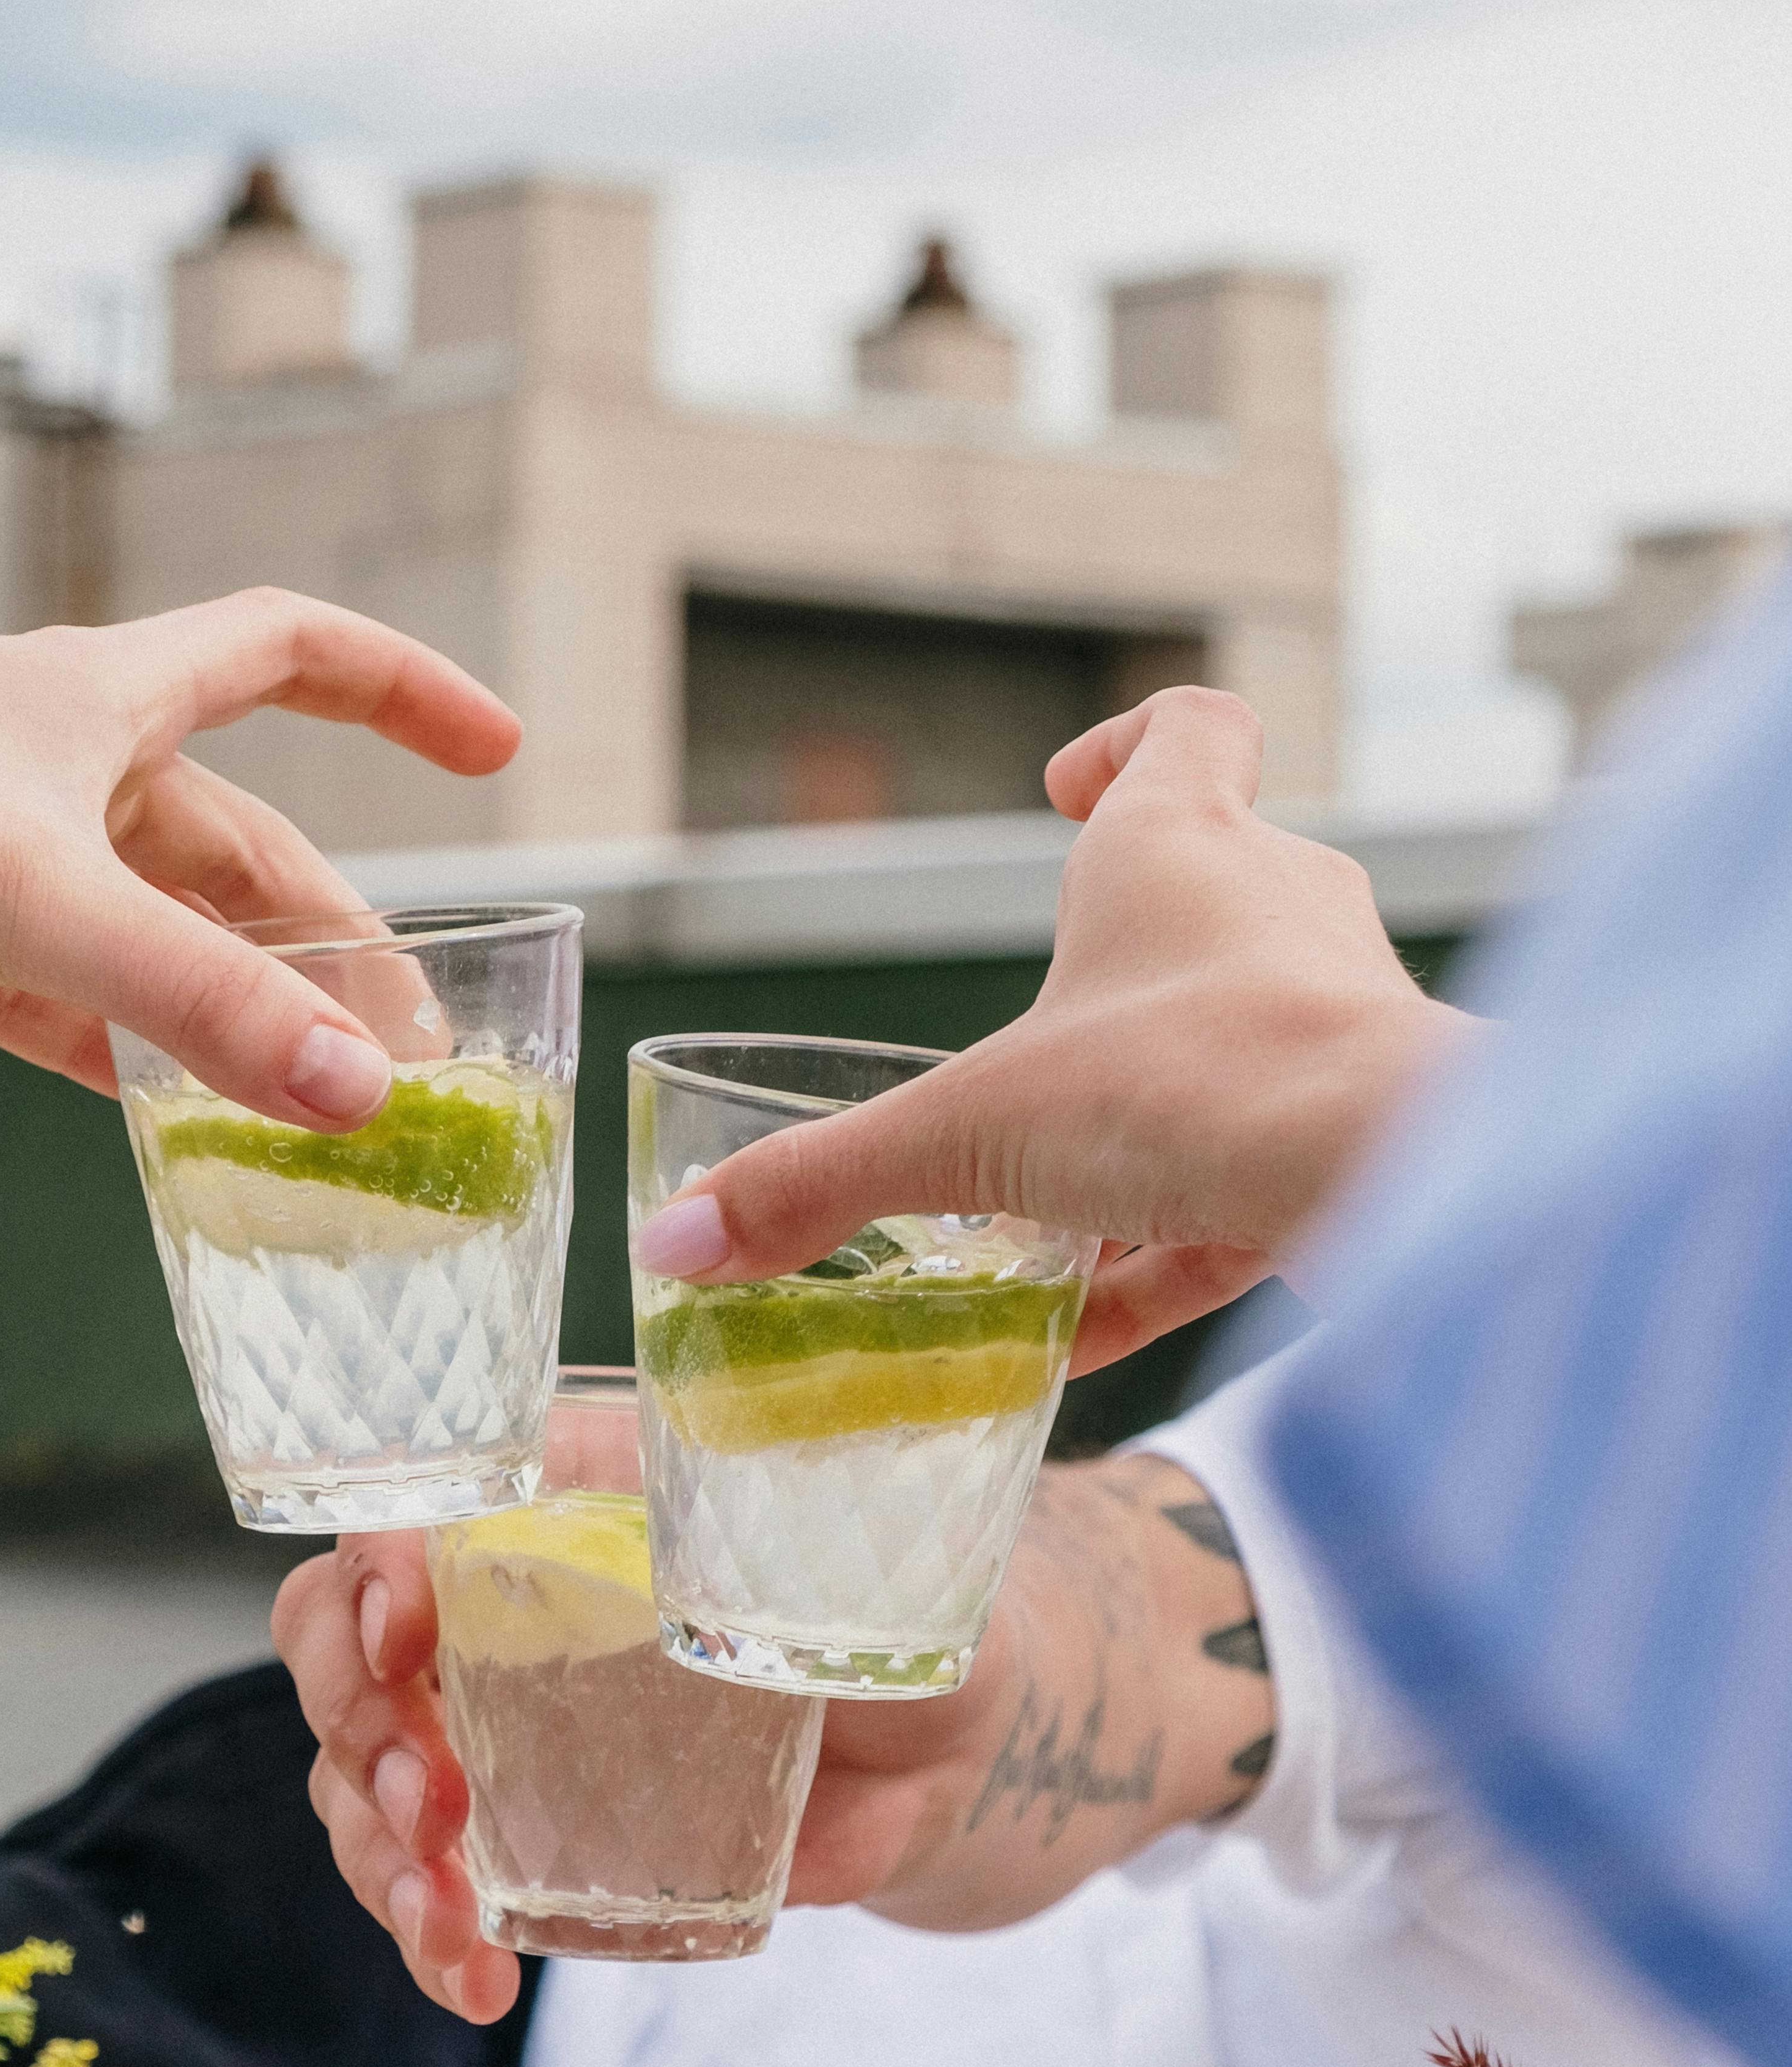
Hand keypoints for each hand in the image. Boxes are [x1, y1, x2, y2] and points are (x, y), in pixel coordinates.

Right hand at [271, 1452, 1257, 2017]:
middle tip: (432, 1805)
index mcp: (576, 1494)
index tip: (409, 1634)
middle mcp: (504, 1592)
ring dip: (376, 1850)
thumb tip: (775, 1643)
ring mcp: (490, 1714)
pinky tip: (472, 1981)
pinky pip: (417, 1870)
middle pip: (339, 1632)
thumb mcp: (892, 1593)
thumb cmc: (913, 1631)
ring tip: (449, 1920)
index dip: (383, 1559)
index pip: (426, 1497)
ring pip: (354, 1767)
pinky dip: (423, 1930)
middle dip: (356, 1725)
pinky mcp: (511, 1823)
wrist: (939, 1741)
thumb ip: (834, 1601)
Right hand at [630, 687, 1478, 1366]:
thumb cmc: (1187, 1082)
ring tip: (1042, 1214)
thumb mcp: (967, 1134)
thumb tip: (674, 1245)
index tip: (1065, 790)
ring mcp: (1333, 1022)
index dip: (1128, 746)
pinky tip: (1086, 1335)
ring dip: (1142, 1121)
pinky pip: (1252, 1181)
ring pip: (1232, 1051)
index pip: (1188, 731)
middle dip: (1118, 969)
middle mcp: (1276, 910)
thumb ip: (824, 1186)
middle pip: (1212, 892)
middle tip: (1038, 1033)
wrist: (1392, 1171)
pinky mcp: (1363, 1136)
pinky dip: (1171, 1245)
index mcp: (1182, 849)